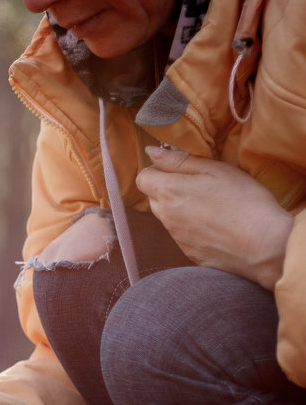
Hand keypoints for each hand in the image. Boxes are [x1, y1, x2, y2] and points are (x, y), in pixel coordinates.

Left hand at [135, 146, 291, 289]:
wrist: (262, 245)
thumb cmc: (243, 200)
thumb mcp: (215, 170)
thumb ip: (180, 161)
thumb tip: (151, 152)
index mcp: (169, 192)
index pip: (142, 178)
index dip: (157, 170)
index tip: (179, 168)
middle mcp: (165, 216)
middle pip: (153, 197)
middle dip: (167, 188)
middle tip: (198, 185)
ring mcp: (175, 237)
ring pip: (167, 216)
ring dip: (180, 207)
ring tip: (210, 204)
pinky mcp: (187, 252)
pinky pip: (181, 234)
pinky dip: (192, 226)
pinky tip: (215, 223)